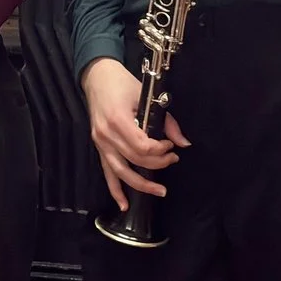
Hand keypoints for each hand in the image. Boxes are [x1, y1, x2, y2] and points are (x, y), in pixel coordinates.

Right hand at [81, 58, 188, 212]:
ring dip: (141, 185)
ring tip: (159, 191)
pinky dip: (115, 189)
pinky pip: (107, 172)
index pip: (143, 146)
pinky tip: (124, 204)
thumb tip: (183, 143)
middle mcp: (107, 134)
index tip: (171, 147)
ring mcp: (100, 142)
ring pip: (121, 172)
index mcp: (118, 120)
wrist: (97, 76)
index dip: (160, 151)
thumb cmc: (122, 83)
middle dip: (158, 164)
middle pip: (135, 160)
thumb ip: (166, 121)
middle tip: (173, 160)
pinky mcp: (98, 146)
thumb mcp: (147, 97)